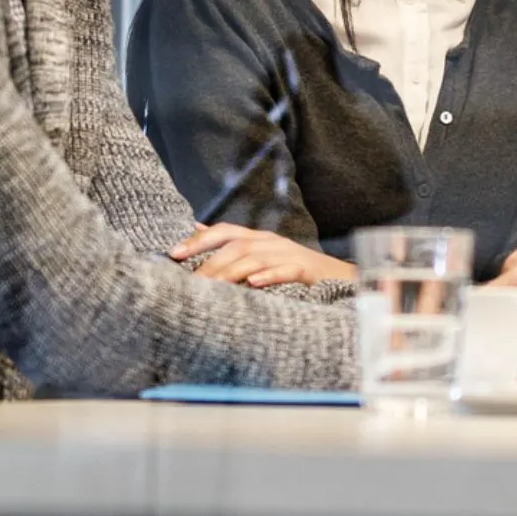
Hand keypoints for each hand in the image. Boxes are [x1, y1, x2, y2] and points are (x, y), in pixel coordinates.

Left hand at [173, 223, 354, 286]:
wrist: (343, 281)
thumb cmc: (295, 271)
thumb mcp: (262, 255)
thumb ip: (232, 244)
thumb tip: (196, 228)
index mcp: (258, 238)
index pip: (224, 232)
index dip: (198, 241)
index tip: (173, 254)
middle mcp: (271, 242)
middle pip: (235, 246)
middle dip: (209, 263)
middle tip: (189, 283)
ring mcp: (290, 254)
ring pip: (255, 257)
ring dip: (231, 272)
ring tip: (212, 287)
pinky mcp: (307, 270)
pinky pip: (287, 270)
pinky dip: (270, 275)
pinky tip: (254, 283)